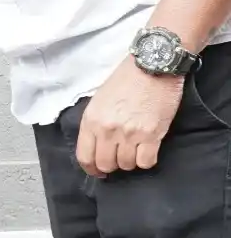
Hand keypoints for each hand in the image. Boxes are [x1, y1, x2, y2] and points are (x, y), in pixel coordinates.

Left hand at [77, 56, 184, 176]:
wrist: (152, 66)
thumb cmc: (125, 80)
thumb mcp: (98, 100)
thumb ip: (94, 123)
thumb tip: (95, 145)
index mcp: (91, 121)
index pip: (84, 157)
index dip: (91, 169)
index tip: (97, 171)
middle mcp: (107, 130)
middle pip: (105, 164)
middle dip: (111, 166)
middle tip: (117, 159)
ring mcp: (130, 134)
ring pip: (126, 165)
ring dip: (129, 162)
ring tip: (133, 150)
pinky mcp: (152, 135)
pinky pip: (146, 162)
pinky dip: (146, 160)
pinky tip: (147, 150)